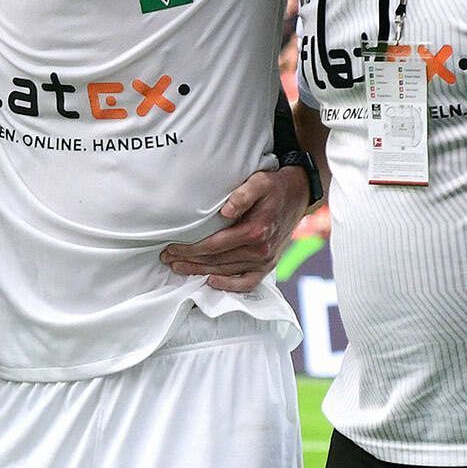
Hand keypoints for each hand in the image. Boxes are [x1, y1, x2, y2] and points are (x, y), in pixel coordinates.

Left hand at [157, 165, 303, 291]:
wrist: (298, 196)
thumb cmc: (274, 187)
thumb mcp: (259, 181)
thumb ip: (243, 195)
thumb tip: (225, 211)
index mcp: (256, 230)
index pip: (214, 245)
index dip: (190, 249)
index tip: (171, 247)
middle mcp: (261, 250)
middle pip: (217, 261)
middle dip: (189, 261)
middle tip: (167, 259)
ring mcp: (266, 260)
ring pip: (226, 272)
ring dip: (200, 272)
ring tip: (179, 268)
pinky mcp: (269, 265)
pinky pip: (248, 283)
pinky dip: (229, 286)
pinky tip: (211, 281)